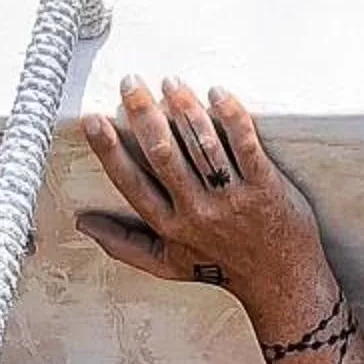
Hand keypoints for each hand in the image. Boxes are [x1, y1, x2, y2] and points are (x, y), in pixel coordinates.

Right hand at [77, 77, 324, 297]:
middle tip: (130, 83)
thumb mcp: (167, 263)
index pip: (131, 182)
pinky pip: (246, 146)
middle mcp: (197, 211)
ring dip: (185, 110)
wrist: (281, 281)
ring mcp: (232, 198)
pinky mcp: (265, 186)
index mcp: (169, 226)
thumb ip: (124, 244)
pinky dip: (232, 117)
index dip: (108, 150)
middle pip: (163, 156)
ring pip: (202, 147)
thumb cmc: (221, 268)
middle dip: (144, 115)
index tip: (93, 119)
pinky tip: (217, 93)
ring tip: (171, 82)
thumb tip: (83, 223)